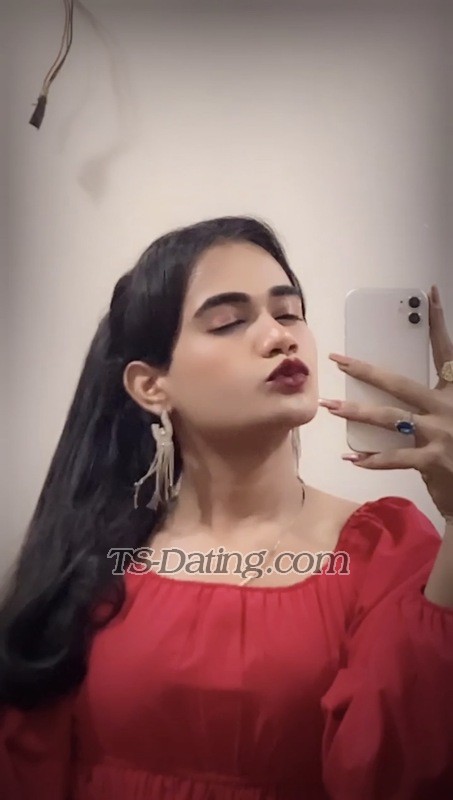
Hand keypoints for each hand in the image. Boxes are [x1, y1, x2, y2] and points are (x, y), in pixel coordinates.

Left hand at [320, 285, 452, 519]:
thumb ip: (435, 402)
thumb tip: (401, 393)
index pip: (446, 351)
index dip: (439, 323)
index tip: (430, 295)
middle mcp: (448, 407)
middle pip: (400, 383)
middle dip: (366, 371)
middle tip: (338, 360)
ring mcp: (440, 434)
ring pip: (390, 418)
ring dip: (357, 412)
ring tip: (331, 406)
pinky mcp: (433, 461)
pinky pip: (394, 458)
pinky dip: (372, 459)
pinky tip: (352, 457)